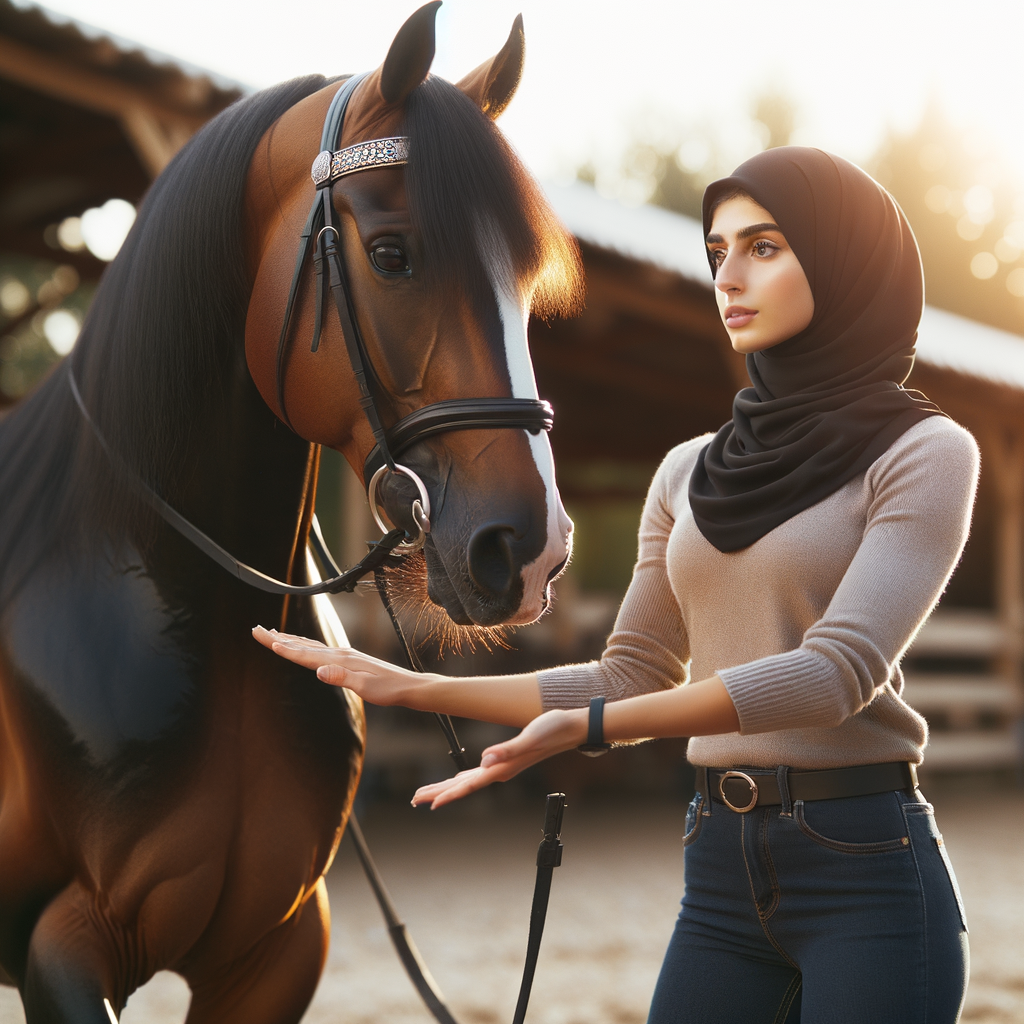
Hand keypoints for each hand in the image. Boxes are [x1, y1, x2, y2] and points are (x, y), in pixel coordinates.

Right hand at [251, 625, 418, 705]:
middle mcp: (339, 654)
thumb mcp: (365, 687)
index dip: (283, 647)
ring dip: (289, 640)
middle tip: (256, 630)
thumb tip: (319, 671)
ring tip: (271, 634)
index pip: (304, 653)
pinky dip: (305, 646)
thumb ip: (342, 678)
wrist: (407, 686)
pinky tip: (302, 647)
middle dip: (278, 638)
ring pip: (309, 646)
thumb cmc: (388, 689)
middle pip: (302, 645)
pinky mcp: (348, 660)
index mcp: (339, 660)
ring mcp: (343, 656)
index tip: (264, 639)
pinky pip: (319, 650)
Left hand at [411, 707, 586, 809]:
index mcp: (502, 768)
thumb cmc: (553, 729)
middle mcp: (500, 771)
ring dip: (447, 787)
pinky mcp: (506, 759)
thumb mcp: (529, 738)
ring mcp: (503, 767)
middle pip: (463, 787)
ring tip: (427, 794)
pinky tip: (458, 779)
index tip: (429, 805)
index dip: (448, 794)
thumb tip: (485, 759)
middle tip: (414, 800)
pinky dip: (463, 778)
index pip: (469, 785)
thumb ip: (507, 750)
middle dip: (438, 793)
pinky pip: (478, 774)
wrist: (571, 728)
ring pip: (468, 782)